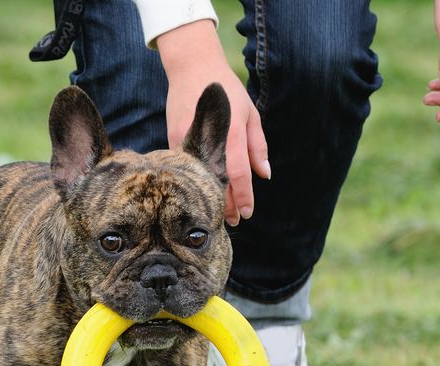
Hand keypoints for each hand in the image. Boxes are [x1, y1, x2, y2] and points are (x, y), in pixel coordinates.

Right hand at [156, 20, 269, 225]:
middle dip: (226, 204)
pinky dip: (194, 180)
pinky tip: (198, 193)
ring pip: (199, 177)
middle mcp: (209, 139)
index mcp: (232, 133)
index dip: (243, 196)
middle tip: (234, 222)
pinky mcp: (174, 140)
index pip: (238, 173)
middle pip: (217, 181)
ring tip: (218, 215)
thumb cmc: (227, 91)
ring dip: (208, 196)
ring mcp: (188, 140)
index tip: (247, 213)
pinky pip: (186, 166)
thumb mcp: (250, 114)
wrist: (192, 68)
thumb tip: (265, 175)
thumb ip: (258, 147)